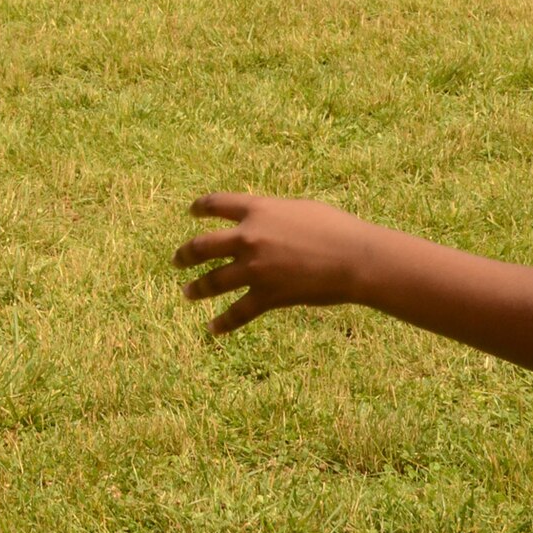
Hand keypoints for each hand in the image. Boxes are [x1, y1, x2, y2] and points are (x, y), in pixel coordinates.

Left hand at [173, 193, 375, 334]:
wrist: (355, 259)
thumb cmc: (337, 229)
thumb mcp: (299, 209)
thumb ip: (274, 214)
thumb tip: (264, 220)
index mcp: (257, 209)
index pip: (216, 204)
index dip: (200, 207)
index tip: (191, 212)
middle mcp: (248, 237)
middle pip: (203, 246)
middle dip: (186, 254)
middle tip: (177, 260)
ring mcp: (255, 268)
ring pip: (213, 281)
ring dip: (197, 288)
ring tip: (187, 293)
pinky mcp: (267, 295)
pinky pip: (238, 313)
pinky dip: (223, 322)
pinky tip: (212, 328)